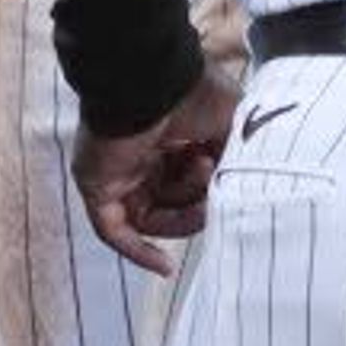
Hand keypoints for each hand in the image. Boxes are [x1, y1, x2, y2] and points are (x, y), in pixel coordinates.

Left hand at [71, 67, 240, 274]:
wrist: (154, 79)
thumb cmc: (193, 91)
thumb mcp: (232, 123)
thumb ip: (238, 157)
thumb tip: (248, 190)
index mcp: (170, 140)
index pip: (190, 186)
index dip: (213, 195)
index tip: (236, 195)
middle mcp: (142, 158)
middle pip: (172, 205)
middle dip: (199, 203)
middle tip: (217, 183)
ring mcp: (118, 173)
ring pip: (151, 220)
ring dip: (181, 215)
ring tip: (203, 175)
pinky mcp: (98, 186)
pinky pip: (114, 231)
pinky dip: (139, 252)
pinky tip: (164, 266)